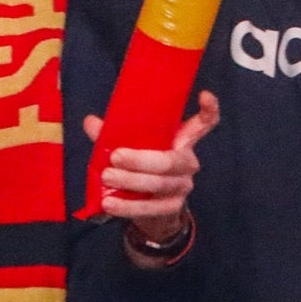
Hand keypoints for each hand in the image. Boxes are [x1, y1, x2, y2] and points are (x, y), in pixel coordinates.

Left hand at [84, 91, 219, 243]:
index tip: (204, 94)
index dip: (209, 110)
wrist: (153, 206)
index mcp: (183, 139)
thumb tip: (91, 122)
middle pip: (169, 161)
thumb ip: (114, 133)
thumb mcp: (133, 145)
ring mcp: (182, 186)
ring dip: (130, 181)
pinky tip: (109, 203)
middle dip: (141, 159)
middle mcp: (187, 162)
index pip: (204, 123)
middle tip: (116, 155)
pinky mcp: (172, 207)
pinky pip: (150, 207)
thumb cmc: (143, 165)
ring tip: (107, 176)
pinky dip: (127, 206)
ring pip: (158, 184)